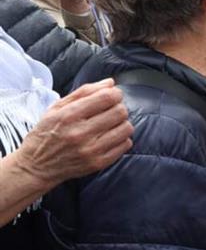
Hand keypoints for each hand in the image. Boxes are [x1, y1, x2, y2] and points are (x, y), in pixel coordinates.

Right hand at [10, 79, 132, 185]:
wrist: (36, 166)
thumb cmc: (46, 133)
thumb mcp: (57, 108)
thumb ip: (84, 92)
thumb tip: (110, 83)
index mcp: (69, 116)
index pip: (107, 98)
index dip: (115, 93)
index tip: (113, 95)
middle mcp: (80, 133)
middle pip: (120, 112)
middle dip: (118, 107)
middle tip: (110, 111)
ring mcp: (90, 150)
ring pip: (126, 128)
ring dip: (122, 123)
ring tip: (110, 124)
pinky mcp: (98, 163)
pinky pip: (125, 145)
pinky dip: (122, 138)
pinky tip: (109, 137)